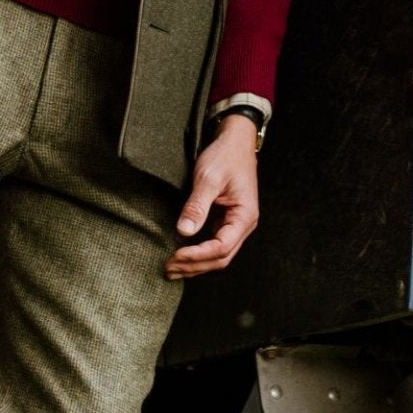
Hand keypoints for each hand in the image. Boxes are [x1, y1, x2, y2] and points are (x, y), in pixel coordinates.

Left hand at [166, 114, 259, 279]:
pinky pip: (214, 245)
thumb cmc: (225, 157)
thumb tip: (184, 232)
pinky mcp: (226, 221)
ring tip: (170, 269)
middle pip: (221, 258)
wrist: (234, 142)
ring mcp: (235, 225)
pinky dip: (198, 255)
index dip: (198, 255)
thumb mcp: (208, 179)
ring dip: (195, 265)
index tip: (175, 255)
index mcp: (245, 216)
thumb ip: (197, 206)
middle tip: (167, 268)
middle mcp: (243, 225)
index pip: (222, 247)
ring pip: (218, 256)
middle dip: (194, 265)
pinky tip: (181, 258)